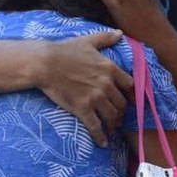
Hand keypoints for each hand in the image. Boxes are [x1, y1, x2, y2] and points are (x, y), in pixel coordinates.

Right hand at [35, 30, 133, 147]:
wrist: (45, 63)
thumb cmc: (66, 50)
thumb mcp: (88, 41)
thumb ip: (106, 38)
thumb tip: (120, 33)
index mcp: (110, 68)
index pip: (130, 85)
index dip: (130, 94)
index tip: (129, 99)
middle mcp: (106, 85)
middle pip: (122, 104)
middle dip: (121, 112)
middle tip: (118, 117)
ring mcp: (95, 98)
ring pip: (112, 116)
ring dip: (113, 124)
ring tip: (111, 128)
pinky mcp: (83, 109)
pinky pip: (96, 126)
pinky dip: (100, 137)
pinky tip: (102, 143)